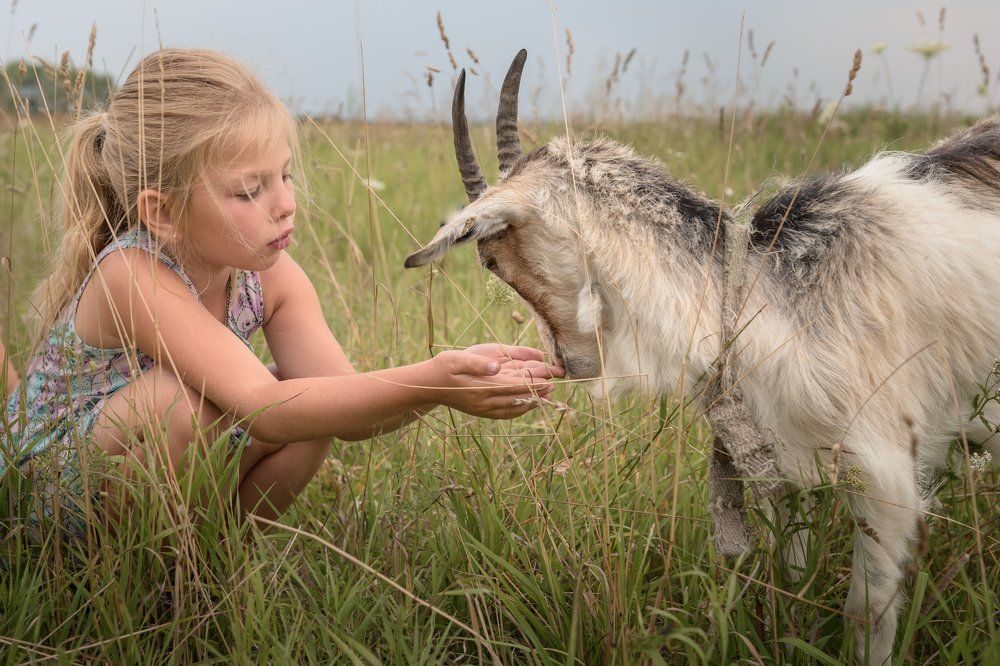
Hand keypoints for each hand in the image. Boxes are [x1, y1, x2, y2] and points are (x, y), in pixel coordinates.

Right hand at [429, 347, 560, 419]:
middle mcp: (484, 402)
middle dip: (536, 393)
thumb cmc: (444, 367)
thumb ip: (478, 362)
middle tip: (554, 386)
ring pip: (513, 409)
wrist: (428, 385)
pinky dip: (519, 410)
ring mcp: (483, 409)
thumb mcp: (458, 358)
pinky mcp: (481, 412)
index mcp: (481, 388)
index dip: (532, 384)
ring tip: (547, 397)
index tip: (548, 380)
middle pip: (516, 399)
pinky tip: (528, 405)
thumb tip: (497, 366)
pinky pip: (505, 414)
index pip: (513, 387)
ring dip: (530, 403)